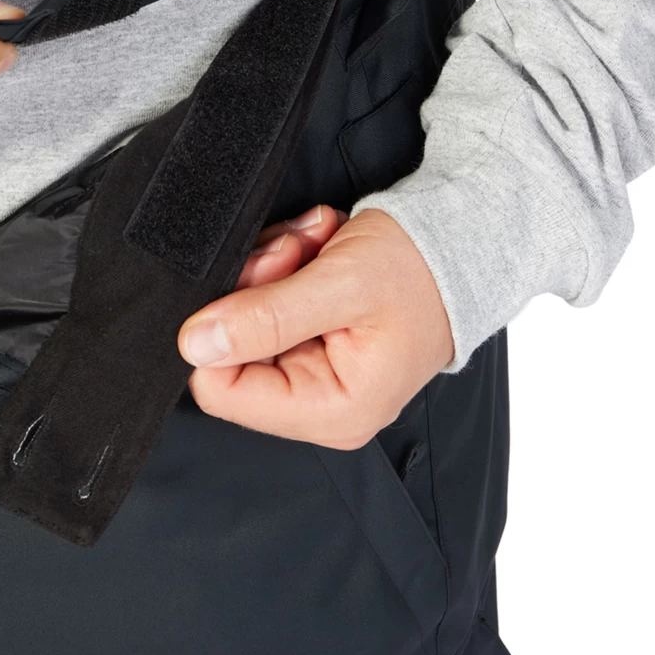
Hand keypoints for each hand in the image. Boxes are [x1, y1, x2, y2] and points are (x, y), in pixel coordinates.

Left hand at [177, 205, 454, 449]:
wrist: (459, 243)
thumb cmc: (420, 268)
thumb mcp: (342, 284)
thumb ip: (266, 317)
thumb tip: (195, 344)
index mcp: (332, 410)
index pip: (222, 389)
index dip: (224, 324)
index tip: (266, 273)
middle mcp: (320, 405)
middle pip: (231, 352)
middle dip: (255, 288)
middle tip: (295, 252)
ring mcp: (314, 376)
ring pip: (242, 323)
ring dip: (269, 269)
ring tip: (313, 247)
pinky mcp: (310, 348)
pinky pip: (263, 309)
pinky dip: (281, 269)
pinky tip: (315, 252)